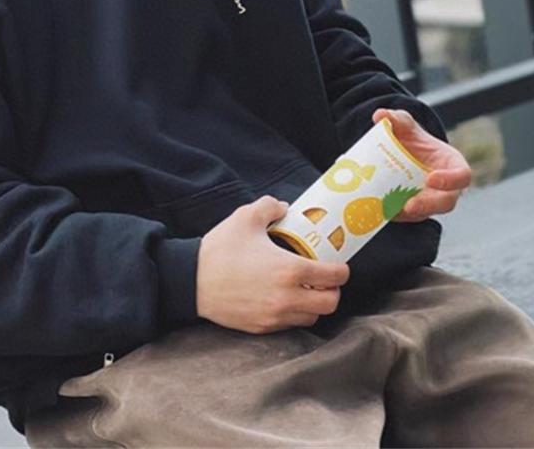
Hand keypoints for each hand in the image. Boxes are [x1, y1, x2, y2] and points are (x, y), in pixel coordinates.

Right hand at [196, 195, 350, 333]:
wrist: (192, 281)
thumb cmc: (220, 250)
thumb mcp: (245, 218)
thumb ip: (269, 206)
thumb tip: (283, 207)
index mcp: (289, 270)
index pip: (333, 277)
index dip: (341, 270)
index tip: (339, 265)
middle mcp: (288, 298)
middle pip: (330, 303)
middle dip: (333, 291)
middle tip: (325, 279)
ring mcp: (275, 316)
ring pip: (312, 317)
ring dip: (314, 304)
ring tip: (306, 290)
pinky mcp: (263, 327)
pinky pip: (290, 325)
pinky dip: (295, 313)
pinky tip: (285, 298)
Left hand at [371, 108, 471, 220]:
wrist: (402, 153)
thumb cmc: (413, 139)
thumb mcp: (406, 125)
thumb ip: (396, 118)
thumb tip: (380, 115)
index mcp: (453, 165)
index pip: (462, 176)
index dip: (450, 180)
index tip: (431, 179)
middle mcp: (446, 187)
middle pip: (446, 203)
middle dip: (428, 206)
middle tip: (410, 206)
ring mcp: (430, 201)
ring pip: (425, 213)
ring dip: (408, 214)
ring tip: (390, 210)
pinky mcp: (414, 210)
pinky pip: (408, 217)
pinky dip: (395, 215)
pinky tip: (380, 210)